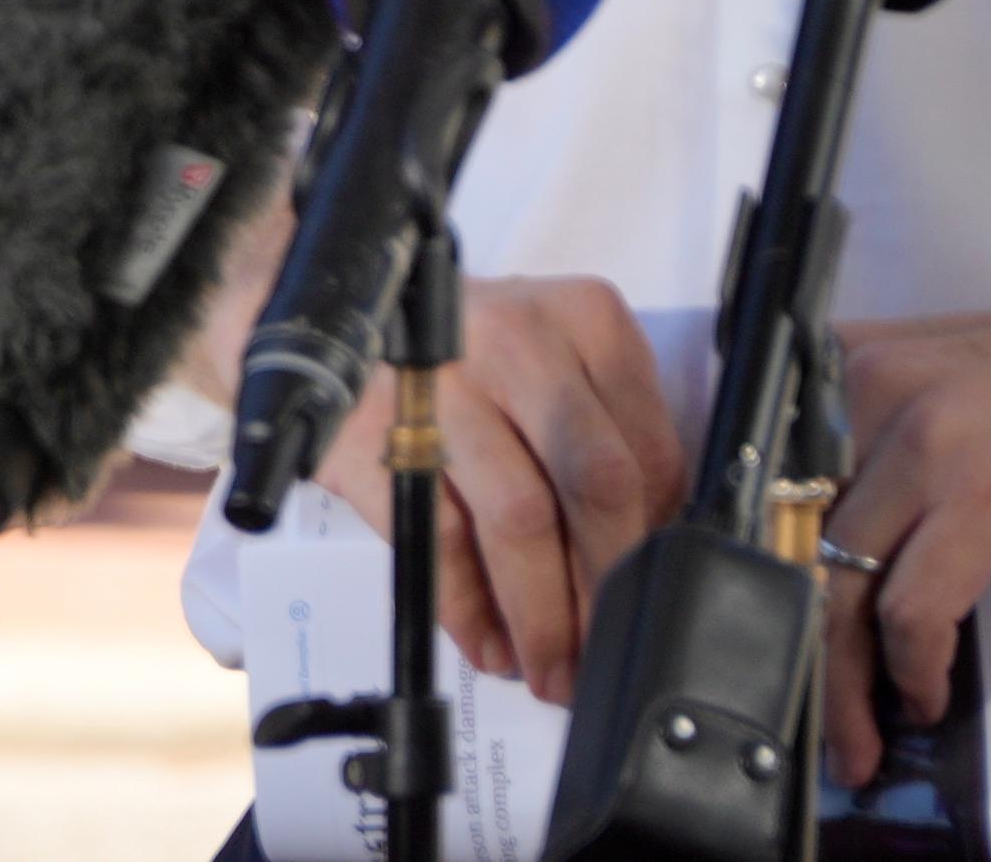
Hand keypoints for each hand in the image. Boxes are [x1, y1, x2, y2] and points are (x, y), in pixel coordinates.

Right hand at [300, 275, 681, 705]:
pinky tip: (486, 643)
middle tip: (603, 652)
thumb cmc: (470, 354)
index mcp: (584, 320)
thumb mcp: (554, 362)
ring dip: (541, 612)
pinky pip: (436, 535)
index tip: (650, 598)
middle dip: (604, 587)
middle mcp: (520, 341)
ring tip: (549, 670)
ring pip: (518, 516)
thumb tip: (648, 556)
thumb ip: (606, 436)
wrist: (335, 325)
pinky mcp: (378, 432)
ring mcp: (444, 385)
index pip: (649, 449)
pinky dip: (467, 604)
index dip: (655, 542)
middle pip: (593, 481)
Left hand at [815, 300, 990, 784]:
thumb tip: (831, 535)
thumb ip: (882, 432)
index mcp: (859, 362)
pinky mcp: (987, 491)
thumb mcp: (952, 378)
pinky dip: (914, 668)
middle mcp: (877, 389)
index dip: (768, 572)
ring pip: (843, 585)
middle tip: (823, 719)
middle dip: (803, 646)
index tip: (774, 634)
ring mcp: (930, 439)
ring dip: (848, 681)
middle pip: (799, 542)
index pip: (776, 483)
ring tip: (864, 735)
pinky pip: (914, 607)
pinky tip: (928, 694)